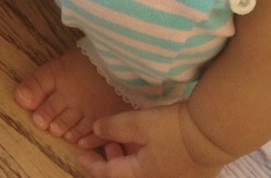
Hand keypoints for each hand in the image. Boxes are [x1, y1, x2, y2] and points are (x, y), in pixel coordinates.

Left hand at [80, 102, 233, 177]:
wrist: (215, 132)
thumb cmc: (173, 129)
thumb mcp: (137, 124)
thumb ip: (113, 128)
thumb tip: (96, 129)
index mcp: (143, 175)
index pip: (110, 174)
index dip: (93, 166)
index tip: (81, 157)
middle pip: (129, 174)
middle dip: (113, 161)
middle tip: (105, 146)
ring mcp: (176, 177)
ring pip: (145, 170)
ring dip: (131, 157)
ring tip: (124, 140)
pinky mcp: (191, 171)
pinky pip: (161, 166)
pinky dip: (148, 156)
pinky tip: (147, 141)